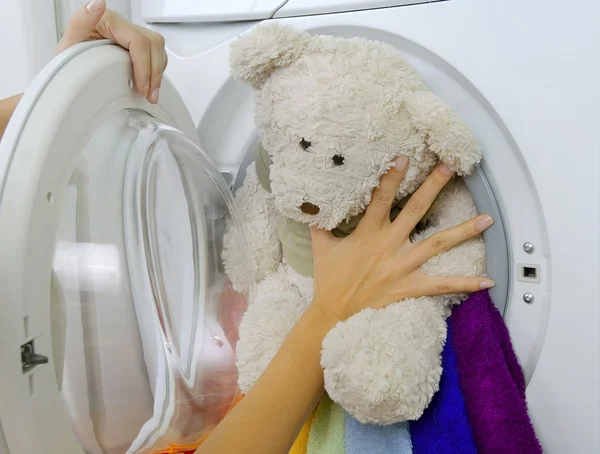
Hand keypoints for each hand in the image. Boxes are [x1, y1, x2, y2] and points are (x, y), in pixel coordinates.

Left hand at [56, 0, 166, 103]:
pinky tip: (150, 83)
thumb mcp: (68, 43)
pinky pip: (155, 53)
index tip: (142, 86)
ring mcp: (130, 34)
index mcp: (108, 20)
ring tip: (151, 92)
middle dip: (154, 72)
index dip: (144, 66)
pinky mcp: (135, 45)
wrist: (69, 67)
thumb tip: (97, 4)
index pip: (138, 40)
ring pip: (158, 47)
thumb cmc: (68, 58)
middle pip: (152, 43)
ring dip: (158, 72)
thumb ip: (81, 21)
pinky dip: (156, 69)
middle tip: (149, 94)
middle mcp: (122, 25)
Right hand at [310, 156, 494, 320]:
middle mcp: (389, 245)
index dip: (392, 177)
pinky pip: (442, 285)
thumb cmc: (329, 280)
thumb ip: (319, 223)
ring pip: (438, 244)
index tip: (405, 158)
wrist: (334, 315)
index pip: (380, 198)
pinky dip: (465, 283)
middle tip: (450, 168)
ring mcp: (402, 266)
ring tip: (488, 219)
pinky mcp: (411, 287)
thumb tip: (312, 204)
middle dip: (433, 187)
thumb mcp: (321, 247)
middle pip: (415, 210)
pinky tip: (488, 280)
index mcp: (368, 233)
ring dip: (464, 231)